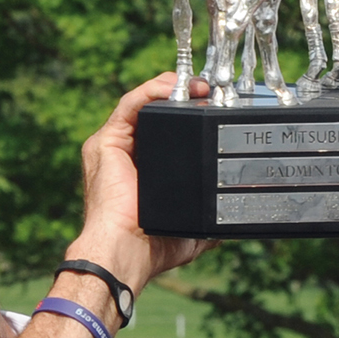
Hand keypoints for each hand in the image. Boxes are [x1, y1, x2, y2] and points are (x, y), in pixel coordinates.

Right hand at [68, 72, 215, 295]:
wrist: (127, 251)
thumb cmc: (151, 248)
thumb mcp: (192, 233)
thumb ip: (209, 219)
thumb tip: (233, 219)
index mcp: (144, 171)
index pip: (165, 132)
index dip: (189, 116)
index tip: (216, 108)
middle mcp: (126, 154)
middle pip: (154, 113)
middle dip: (183, 97)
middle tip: (212, 92)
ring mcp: (113, 147)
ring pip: (142, 104)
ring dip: (171, 88)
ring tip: (199, 86)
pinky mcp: (105, 142)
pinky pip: (129, 105)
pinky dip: (151, 90)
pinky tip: (174, 86)